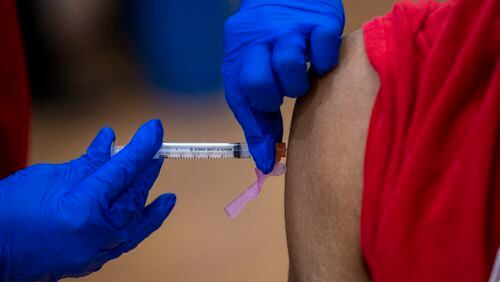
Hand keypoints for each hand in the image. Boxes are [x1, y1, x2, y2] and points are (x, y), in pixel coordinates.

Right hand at [0, 120, 174, 280]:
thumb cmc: (9, 211)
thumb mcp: (49, 177)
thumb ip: (88, 162)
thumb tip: (111, 141)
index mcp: (86, 209)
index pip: (124, 170)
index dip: (143, 145)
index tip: (155, 128)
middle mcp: (99, 234)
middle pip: (134, 192)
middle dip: (147, 166)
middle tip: (155, 146)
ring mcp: (98, 251)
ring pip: (136, 216)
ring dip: (148, 192)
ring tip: (160, 173)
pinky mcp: (95, 259)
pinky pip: (129, 237)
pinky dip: (144, 220)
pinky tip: (159, 206)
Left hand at [223, 0, 344, 172]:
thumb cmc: (267, 42)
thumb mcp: (253, 71)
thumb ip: (258, 113)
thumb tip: (267, 159)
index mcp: (238, 59)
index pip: (241, 101)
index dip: (257, 134)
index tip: (269, 160)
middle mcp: (258, 43)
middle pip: (258, 82)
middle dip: (273, 96)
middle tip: (283, 92)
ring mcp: (288, 31)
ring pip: (289, 66)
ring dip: (298, 81)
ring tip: (302, 74)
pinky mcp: (319, 21)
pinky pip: (322, 51)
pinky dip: (323, 61)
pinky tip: (319, 58)